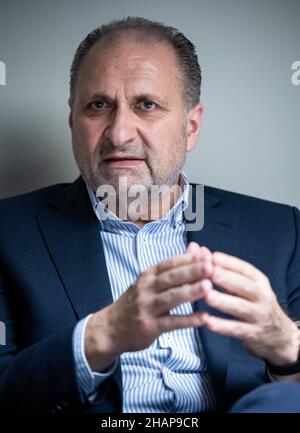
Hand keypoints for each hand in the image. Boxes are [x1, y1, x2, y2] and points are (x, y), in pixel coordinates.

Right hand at [85, 245, 211, 370]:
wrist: (111, 328)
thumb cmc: (136, 302)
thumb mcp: (149, 281)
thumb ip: (174, 267)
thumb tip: (195, 248)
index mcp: (148, 276)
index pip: (169, 264)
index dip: (187, 259)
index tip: (206, 254)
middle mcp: (146, 289)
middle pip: (171, 278)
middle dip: (191, 272)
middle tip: (211, 267)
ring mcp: (147, 308)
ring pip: (171, 298)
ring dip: (190, 292)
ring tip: (208, 287)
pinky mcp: (149, 327)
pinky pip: (171, 323)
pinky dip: (188, 320)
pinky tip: (203, 318)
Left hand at [196, 247, 299, 365]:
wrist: (278, 334)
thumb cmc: (254, 304)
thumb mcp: (246, 286)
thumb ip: (224, 271)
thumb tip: (202, 251)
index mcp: (259, 282)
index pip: (245, 269)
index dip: (229, 262)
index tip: (213, 256)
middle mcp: (262, 296)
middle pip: (244, 286)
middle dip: (226, 278)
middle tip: (208, 272)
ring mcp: (259, 315)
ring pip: (240, 307)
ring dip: (223, 301)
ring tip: (207, 296)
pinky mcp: (254, 333)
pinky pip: (237, 329)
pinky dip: (222, 326)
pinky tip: (208, 322)